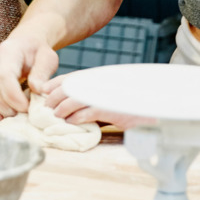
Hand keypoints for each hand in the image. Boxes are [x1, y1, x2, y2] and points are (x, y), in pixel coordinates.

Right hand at [0, 31, 59, 124]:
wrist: (24, 45)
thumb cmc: (36, 52)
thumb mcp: (47, 57)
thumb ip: (42, 73)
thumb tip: (38, 90)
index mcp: (7, 53)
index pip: (5, 77)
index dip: (15, 97)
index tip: (28, 108)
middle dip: (12, 109)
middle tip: (28, 113)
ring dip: (2, 113)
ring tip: (18, 115)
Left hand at [38, 75, 153, 128]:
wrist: (155, 109)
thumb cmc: (133, 106)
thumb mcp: (111, 100)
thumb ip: (94, 101)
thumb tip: (73, 110)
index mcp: (100, 78)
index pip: (73, 77)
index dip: (56, 83)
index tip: (44, 90)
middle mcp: (101, 84)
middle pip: (71, 86)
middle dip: (55, 96)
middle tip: (46, 105)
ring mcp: (106, 96)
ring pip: (76, 99)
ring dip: (63, 107)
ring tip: (56, 114)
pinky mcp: (112, 109)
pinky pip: (88, 113)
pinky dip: (77, 118)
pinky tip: (71, 122)